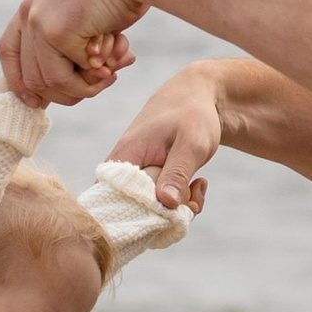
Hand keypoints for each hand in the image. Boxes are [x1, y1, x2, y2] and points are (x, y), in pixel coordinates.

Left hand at [0, 0, 146, 107]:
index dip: (19, 81)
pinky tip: (115, 58)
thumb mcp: (84, 15)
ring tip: (111, 73)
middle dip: (65, 92)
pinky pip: (71, 76)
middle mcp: (28, 15)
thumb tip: (84, 76)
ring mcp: (39, 23)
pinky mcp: (56, 32)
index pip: (8, 52)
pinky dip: (95, 76)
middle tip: (98, 84)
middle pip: (30, 78)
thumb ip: (72, 42)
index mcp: (31, 7)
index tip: (36, 102)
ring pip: (51, 81)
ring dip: (84, 87)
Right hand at [111, 62, 225, 210]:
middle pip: (135, 210)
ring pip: (153, 208)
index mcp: (123, 157)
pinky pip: (162, 202)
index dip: (139, 216)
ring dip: (180, 207)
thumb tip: (165, 203)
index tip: (171, 211)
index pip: (112, 200)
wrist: (199, 96)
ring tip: (198, 185)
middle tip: (193, 197)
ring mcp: (137, 176)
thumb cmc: (192, 113)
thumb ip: (177, 173)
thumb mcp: (191, 143)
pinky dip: (183, 200)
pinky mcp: (150, 180)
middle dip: (168, 213)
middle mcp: (123, 170)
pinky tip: (198, 184)